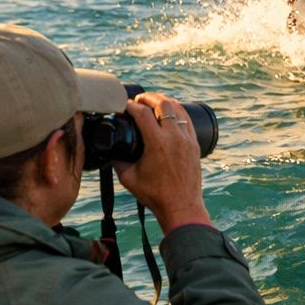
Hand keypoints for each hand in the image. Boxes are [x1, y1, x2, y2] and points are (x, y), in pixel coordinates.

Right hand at [113, 92, 210, 233]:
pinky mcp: (195, 144)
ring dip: (164, 101)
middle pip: (163, 103)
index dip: (130, 105)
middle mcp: (174, 137)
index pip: (142, 113)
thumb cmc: (154, 195)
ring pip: (178, 108)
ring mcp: (187, 139)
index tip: (123, 105)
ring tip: (153, 102)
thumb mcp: (128, 178)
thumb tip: (109, 149)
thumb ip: (116, 160)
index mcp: (156, 143)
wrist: (181, 206)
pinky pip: (188, 119)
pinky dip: (178, 111)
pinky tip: (170, 112)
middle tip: (139, 100)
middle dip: (149, 97)